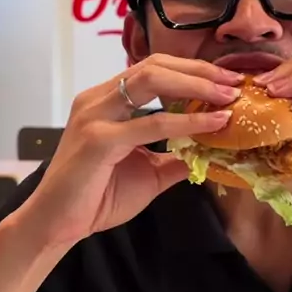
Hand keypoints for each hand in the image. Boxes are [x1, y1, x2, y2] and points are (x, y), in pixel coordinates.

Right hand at [21, 55, 241, 249]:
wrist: (58, 225)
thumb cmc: (96, 198)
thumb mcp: (148, 172)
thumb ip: (175, 157)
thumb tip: (210, 151)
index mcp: (106, 100)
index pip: (153, 70)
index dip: (192, 71)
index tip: (226, 81)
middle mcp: (98, 99)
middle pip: (154, 66)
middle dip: (198, 71)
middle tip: (233, 83)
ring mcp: (95, 116)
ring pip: (151, 81)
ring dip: (195, 85)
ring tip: (227, 96)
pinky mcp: (98, 140)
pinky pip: (151, 123)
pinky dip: (186, 121)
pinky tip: (212, 122)